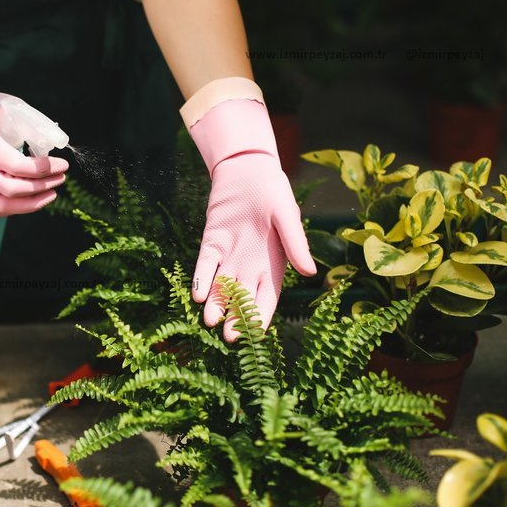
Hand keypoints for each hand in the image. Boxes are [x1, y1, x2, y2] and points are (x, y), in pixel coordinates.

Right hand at [0, 64, 67, 217]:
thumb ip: (16, 119)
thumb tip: (41, 127)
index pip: (30, 168)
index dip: (50, 167)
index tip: (62, 163)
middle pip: (24, 189)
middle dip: (47, 184)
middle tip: (61, 178)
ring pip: (10, 205)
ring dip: (34, 203)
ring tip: (50, 195)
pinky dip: (13, 210)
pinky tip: (25, 204)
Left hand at [186, 92, 314, 339]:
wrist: (247, 169)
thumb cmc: (274, 192)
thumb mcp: (288, 216)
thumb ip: (296, 243)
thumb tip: (310, 273)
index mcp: (273, 264)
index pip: (268, 297)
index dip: (261, 316)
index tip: (255, 333)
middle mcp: (250, 266)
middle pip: (242, 299)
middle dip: (235, 318)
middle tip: (229, 337)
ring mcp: (229, 257)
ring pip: (221, 287)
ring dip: (215, 304)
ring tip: (208, 320)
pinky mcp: (211, 244)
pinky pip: (205, 265)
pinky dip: (200, 278)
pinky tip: (196, 293)